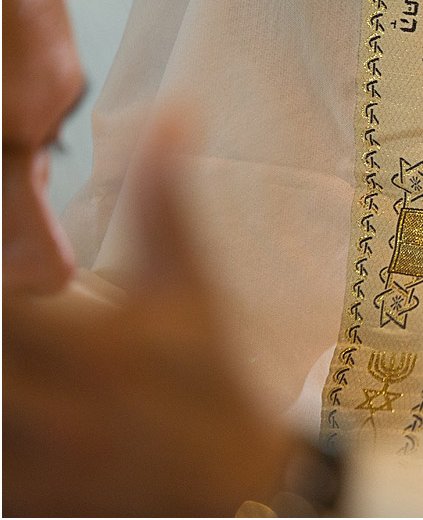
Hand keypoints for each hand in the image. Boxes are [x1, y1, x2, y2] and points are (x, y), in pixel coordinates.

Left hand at [3, 118, 296, 515]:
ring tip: (33, 358)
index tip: (31, 275)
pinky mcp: (22, 503)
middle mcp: (43, 407)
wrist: (231, 484)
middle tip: (27, 319)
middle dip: (4, 319)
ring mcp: (26, 464)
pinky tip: (41, 406)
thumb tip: (173, 111)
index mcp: (81, 343)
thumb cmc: (207, 374)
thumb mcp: (190, 284)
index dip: (4, 264)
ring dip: (6, 371)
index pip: (1, 293)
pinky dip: (8, 432)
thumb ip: (165, 199)